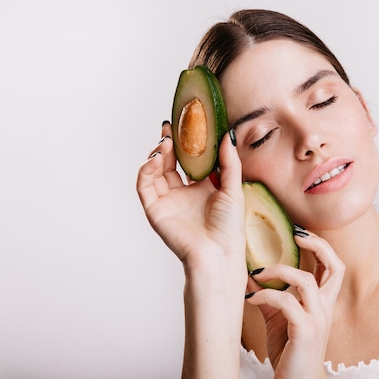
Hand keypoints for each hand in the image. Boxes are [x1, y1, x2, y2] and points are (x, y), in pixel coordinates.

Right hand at [136, 122, 245, 280]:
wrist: (217, 253)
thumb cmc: (229, 227)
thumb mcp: (233, 188)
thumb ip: (229, 162)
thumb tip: (228, 134)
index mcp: (202, 188)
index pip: (189, 160)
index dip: (186, 144)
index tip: (186, 125)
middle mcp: (183, 194)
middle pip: (169, 163)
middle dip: (168, 144)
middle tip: (169, 128)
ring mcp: (167, 201)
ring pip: (154, 171)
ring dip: (157, 154)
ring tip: (166, 142)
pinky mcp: (155, 209)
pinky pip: (144, 186)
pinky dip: (146, 169)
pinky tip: (157, 158)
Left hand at [245, 231, 344, 378]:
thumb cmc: (289, 351)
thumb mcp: (278, 317)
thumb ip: (269, 295)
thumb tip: (249, 273)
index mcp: (323, 302)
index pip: (333, 265)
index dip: (319, 244)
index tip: (298, 232)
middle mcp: (325, 307)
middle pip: (335, 266)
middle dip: (317, 244)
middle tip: (294, 234)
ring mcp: (317, 319)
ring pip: (306, 281)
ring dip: (279, 270)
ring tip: (258, 272)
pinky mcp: (305, 331)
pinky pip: (287, 302)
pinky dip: (266, 294)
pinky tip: (251, 298)